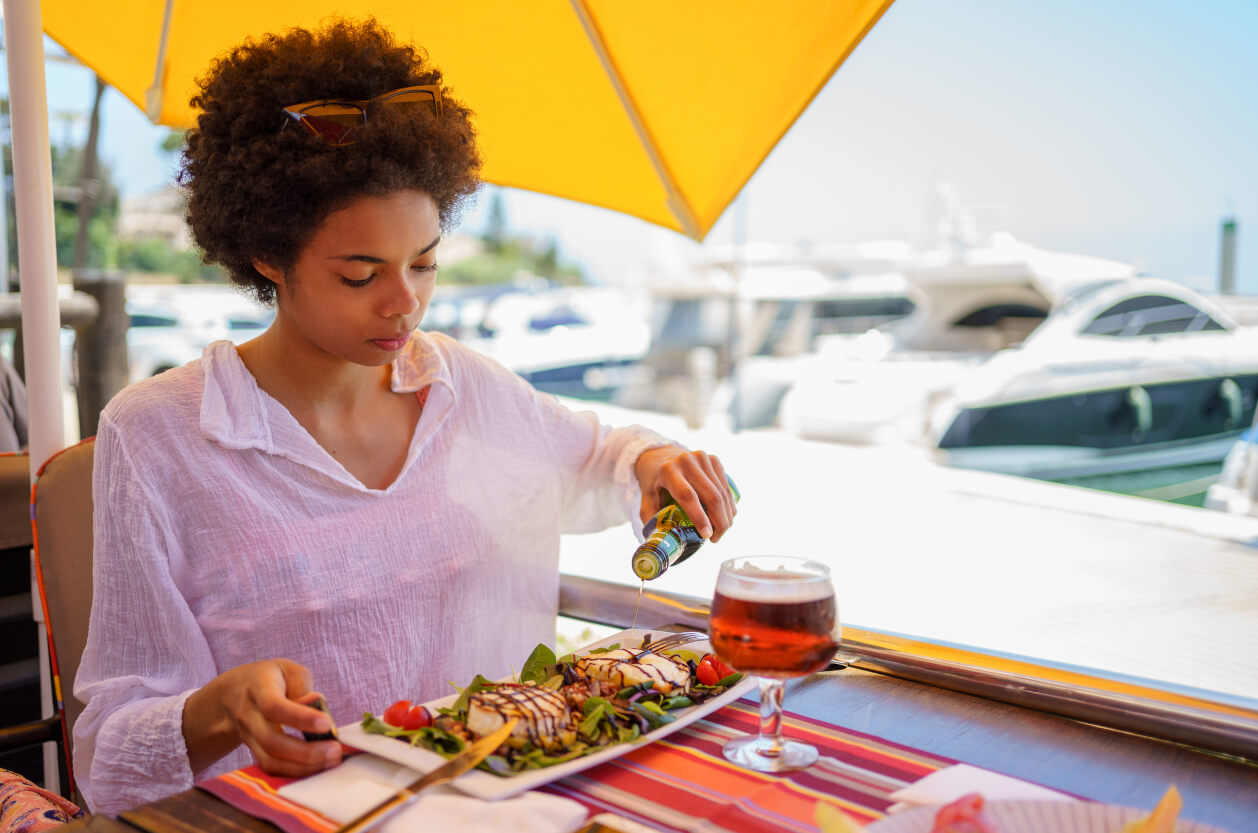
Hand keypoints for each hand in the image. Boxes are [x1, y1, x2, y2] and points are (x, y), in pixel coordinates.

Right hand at [183, 658, 341, 776]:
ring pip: (270, 760)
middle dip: (306, 752)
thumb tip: (316, 708)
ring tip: (331, 760)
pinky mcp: (253, 752)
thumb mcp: (288, 670)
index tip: (327, 724)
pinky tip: (317, 766)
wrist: (234, 693)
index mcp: (258, 688)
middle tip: (335, 750)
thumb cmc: (271, 678)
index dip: (300, 718)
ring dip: (303, 767)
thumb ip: (303, 687)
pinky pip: (271, 768)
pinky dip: (295, 771)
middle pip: (271, 741)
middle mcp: (248, 715)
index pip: (274, 706)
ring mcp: (247, 737)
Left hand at [634, 447, 735, 541]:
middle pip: (711, 495)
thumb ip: (651, 518)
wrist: (661, 456)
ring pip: (722, 493)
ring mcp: (702, 458)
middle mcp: (686, 461)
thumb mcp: (646, 498)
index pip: (687, 495)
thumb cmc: (654, 482)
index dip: (699, 516)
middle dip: (719, 521)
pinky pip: (725, 487)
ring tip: (720, 531)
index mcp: (668, 471)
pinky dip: (728, 504)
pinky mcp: (713, 459)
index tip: (707, 535)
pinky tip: (725, 516)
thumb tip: (661, 541)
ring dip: (726, 515)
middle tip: (716, 539)